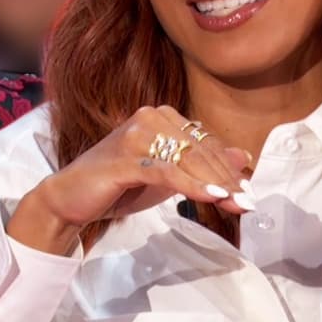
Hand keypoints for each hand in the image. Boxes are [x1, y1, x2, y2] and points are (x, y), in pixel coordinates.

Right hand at [8, 105, 252, 253]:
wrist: (72, 199)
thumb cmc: (118, 186)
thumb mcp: (167, 177)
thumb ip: (201, 165)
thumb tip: (243, 156)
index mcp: (161, 117)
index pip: (205, 143)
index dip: (229, 169)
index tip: (249, 193)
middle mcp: (150, 118)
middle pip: (200, 151)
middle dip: (228, 180)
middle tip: (249, 203)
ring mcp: (136, 135)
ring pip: (188, 160)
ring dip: (216, 184)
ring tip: (237, 204)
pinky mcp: (126, 157)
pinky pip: (167, 171)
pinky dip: (192, 185)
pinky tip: (211, 198)